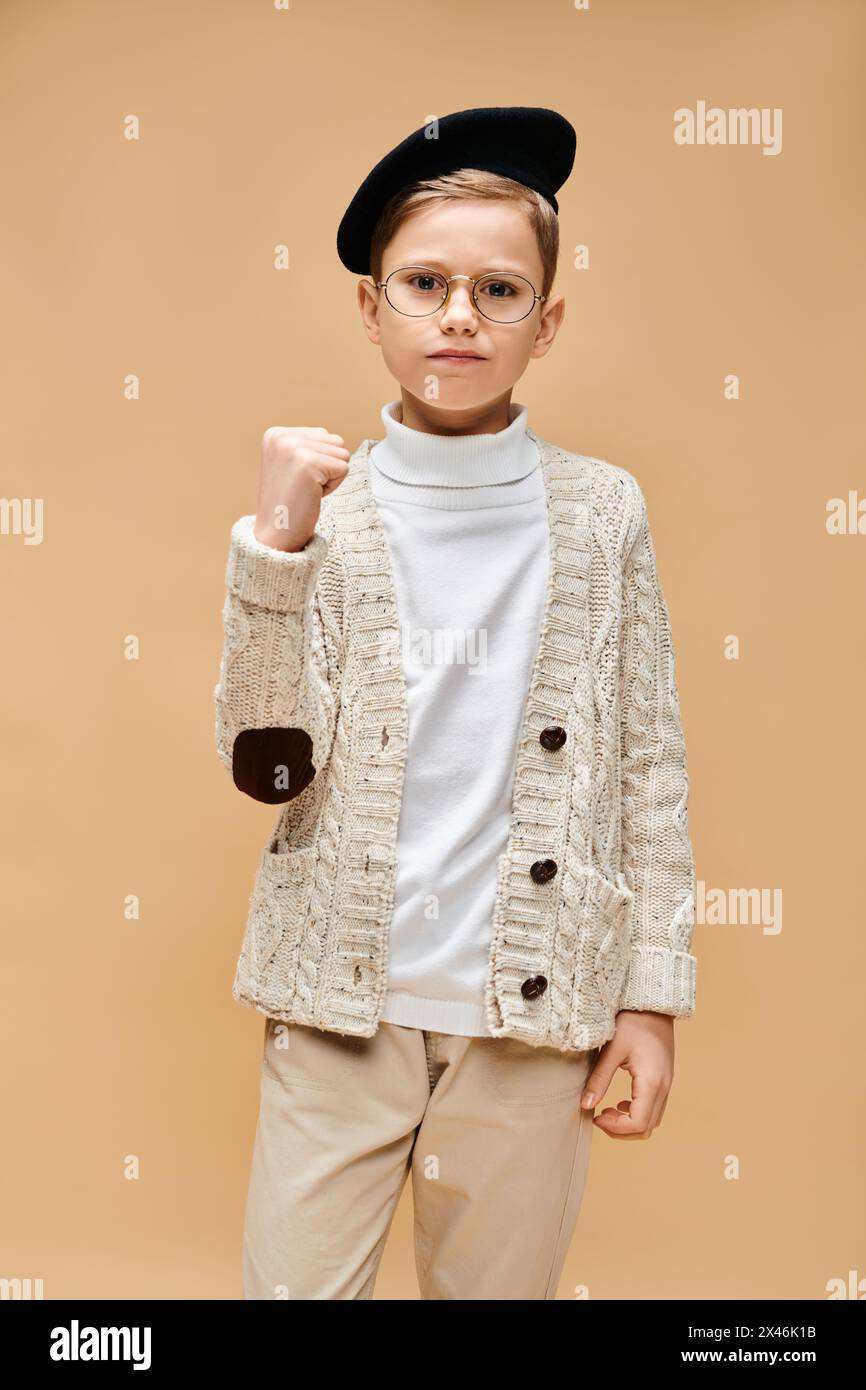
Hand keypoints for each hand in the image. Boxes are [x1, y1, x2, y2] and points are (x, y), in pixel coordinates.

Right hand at [254, 426, 350, 552]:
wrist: (275, 534)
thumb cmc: (288, 503)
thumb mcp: (291, 464)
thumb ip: (308, 446)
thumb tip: (336, 439)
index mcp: (276, 434)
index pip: (323, 435)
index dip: (319, 461)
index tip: (297, 479)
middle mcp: (282, 436)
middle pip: (335, 441)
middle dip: (327, 467)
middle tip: (304, 486)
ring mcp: (293, 448)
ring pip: (342, 453)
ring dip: (331, 477)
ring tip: (307, 490)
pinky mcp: (308, 464)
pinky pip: (343, 468)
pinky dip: (333, 486)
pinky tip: (312, 495)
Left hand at [580, 1010, 673, 1137]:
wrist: (653, 1003)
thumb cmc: (633, 1021)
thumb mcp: (612, 1049)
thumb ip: (599, 1079)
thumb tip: (585, 1105)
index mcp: (652, 1082)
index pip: (638, 1123)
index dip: (615, 1128)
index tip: (595, 1117)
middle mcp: (664, 1087)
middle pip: (647, 1127)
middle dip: (621, 1130)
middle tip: (599, 1117)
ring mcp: (667, 1084)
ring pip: (652, 1120)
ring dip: (629, 1123)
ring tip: (606, 1111)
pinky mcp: (664, 1079)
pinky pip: (654, 1108)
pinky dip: (637, 1113)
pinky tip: (619, 1103)